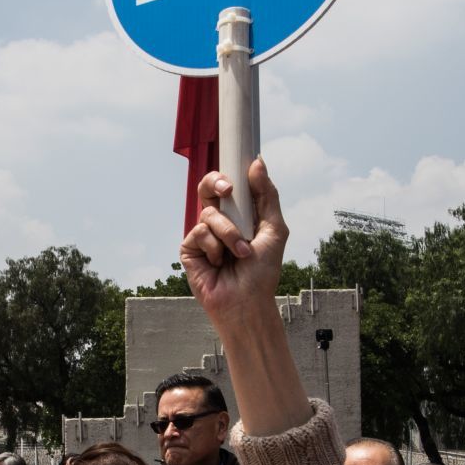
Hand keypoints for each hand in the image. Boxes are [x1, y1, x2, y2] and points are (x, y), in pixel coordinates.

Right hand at [179, 159, 287, 324]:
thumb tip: (257, 163)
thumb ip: (266, 196)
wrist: (247, 301)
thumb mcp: (274, 229)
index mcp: (239, 215)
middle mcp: (219, 222)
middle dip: (216, 183)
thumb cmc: (262, 272)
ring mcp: (203, 235)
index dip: (229, 175)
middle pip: (208, 188)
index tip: (238, 176)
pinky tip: (219, 263)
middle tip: (228, 191)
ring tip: (240, 253)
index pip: (229, 186)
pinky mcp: (190, 249)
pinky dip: (215, 247)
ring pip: (210, 214)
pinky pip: (200, 232)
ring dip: (229, 233)